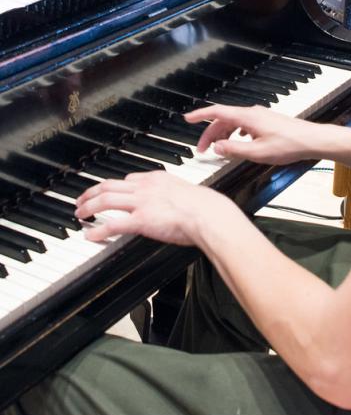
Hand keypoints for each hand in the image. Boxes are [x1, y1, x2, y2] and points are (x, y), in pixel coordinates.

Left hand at [75, 172, 234, 245]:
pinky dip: (98, 229)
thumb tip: (174, 201)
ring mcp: (142, 202)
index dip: (114, 186)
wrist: (208, 214)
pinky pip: (113, 223)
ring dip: (88, 207)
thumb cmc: (204, 207)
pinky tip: (90, 235)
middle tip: (81, 200)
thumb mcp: (186, 191)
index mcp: (157, 178)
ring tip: (79, 214)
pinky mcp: (141, 220)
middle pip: (109, 185)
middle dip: (91, 192)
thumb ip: (173, 193)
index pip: (128, 179)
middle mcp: (145, 187)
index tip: (108, 192)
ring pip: (105, 200)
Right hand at [185, 104, 320, 164]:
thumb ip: (234, 150)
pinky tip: (237, 142)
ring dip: (222, 134)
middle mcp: (252, 113)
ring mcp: (260, 116)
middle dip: (209, 134)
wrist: (311, 140)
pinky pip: (244, 124)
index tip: (187, 118)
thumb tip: (216, 148)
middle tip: (201, 150)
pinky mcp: (266, 121)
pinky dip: (234, 133)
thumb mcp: (257, 152)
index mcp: (247, 117)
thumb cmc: (288, 145)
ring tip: (218, 149)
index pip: (217, 112)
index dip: (200, 115)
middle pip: (223, 119)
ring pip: (233, 122)